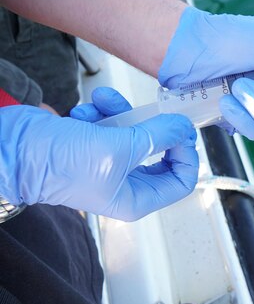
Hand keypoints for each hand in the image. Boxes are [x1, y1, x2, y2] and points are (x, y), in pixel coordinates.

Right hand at [0, 87, 198, 221]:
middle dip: (155, 129)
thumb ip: (157, 136)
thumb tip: (182, 127)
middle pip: (161, 154)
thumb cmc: (59, 162)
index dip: (186, 155)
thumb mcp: (118, 148)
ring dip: (122, 113)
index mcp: (136, 199)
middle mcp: (125, 184)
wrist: (13, 147)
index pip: (181, 182)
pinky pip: (111, 123)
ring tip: (104, 103)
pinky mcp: (92, 142)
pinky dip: (101, 113)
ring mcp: (108, 162)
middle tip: (157, 112)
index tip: (181, 131)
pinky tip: (83, 113)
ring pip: (135, 132)